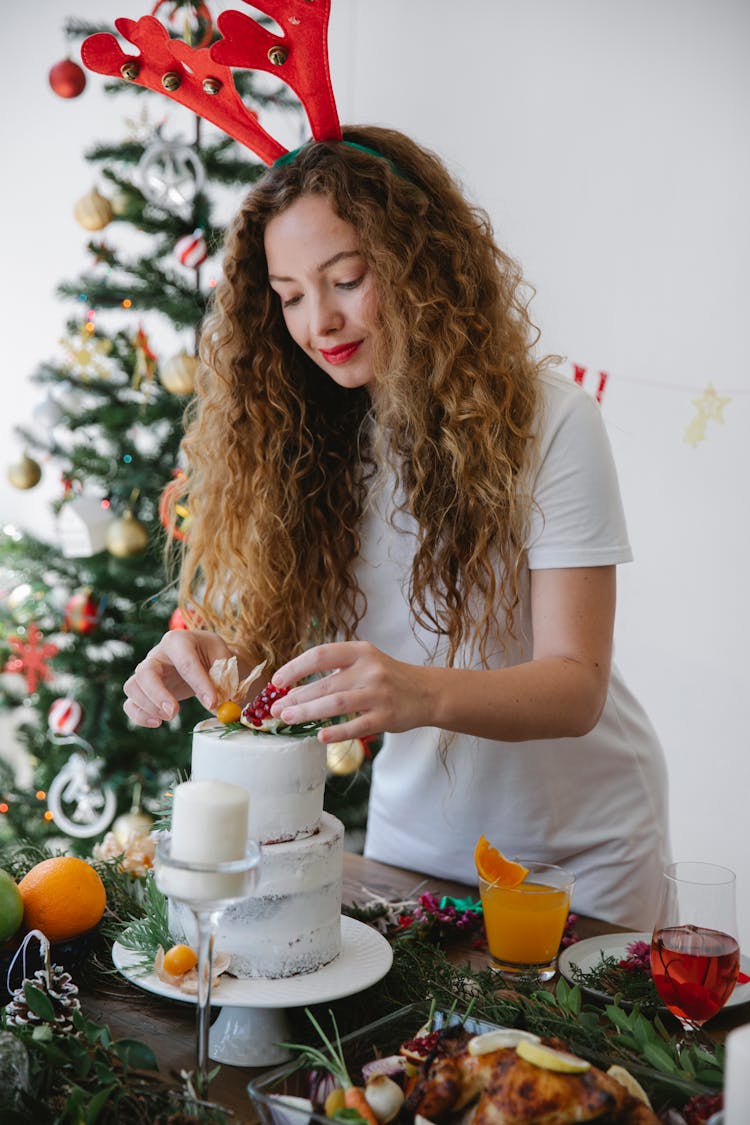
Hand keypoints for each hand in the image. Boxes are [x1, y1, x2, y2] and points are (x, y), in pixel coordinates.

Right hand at [123, 629, 233, 727]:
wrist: (203, 658)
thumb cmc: (212, 656)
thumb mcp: (223, 658)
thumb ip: (222, 679)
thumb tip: (218, 706)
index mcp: (179, 640)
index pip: (185, 661)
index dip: (199, 683)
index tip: (213, 702)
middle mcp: (157, 654)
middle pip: (144, 672)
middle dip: (158, 694)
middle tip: (174, 712)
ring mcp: (146, 672)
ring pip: (132, 687)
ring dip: (148, 706)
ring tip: (170, 717)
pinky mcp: (143, 690)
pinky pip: (130, 703)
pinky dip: (139, 716)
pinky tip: (157, 723)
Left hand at [270, 641, 431, 741]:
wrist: (427, 692)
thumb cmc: (387, 678)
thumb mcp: (365, 663)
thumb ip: (336, 672)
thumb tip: (294, 690)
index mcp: (360, 651)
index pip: (320, 655)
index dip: (295, 668)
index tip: (277, 681)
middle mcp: (370, 669)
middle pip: (325, 684)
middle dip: (296, 697)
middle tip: (276, 709)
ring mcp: (379, 693)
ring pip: (336, 704)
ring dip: (308, 712)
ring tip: (288, 719)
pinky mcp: (387, 717)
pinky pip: (357, 726)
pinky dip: (337, 732)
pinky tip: (320, 736)